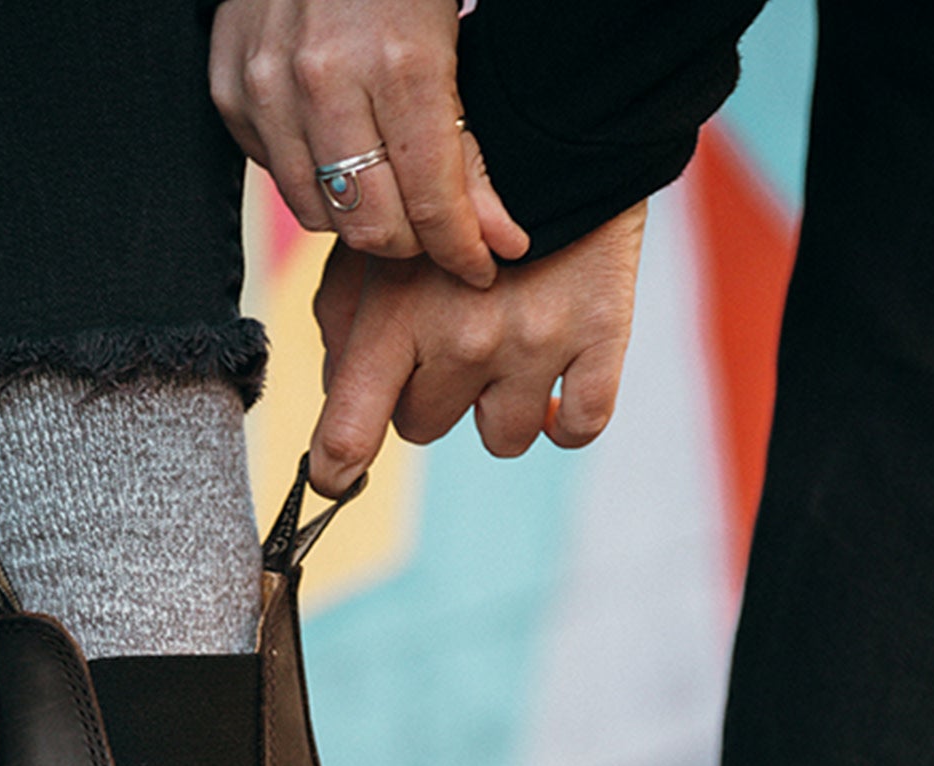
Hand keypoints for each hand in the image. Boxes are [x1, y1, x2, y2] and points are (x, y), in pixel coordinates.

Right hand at [209, 0, 527, 286]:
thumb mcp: (455, 48)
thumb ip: (470, 152)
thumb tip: (499, 245)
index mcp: (398, 65)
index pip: (431, 205)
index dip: (461, 251)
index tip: (481, 267)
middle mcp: (323, 80)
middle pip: (371, 227)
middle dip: (411, 240)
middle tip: (431, 221)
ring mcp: (267, 85)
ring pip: (320, 215)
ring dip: (359, 214)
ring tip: (385, 179)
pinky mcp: (230, 89)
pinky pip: (278, 176)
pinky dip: (312, 175)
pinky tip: (336, 139)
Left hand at [308, 203, 646, 495]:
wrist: (562, 118)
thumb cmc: (452, 184)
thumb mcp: (379, 236)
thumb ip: (343, 317)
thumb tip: (337, 391)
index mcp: (396, 316)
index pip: (349, 432)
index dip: (333, 468)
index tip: (333, 478)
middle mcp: (463, 341)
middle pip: (422, 429)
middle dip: (427, 395)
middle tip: (447, 340)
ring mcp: (535, 346)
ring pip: (501, 439)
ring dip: (496, 408)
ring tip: (506, 350)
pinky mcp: (600, 340)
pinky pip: (579, 426)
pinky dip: (565, 418)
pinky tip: (555, 388)